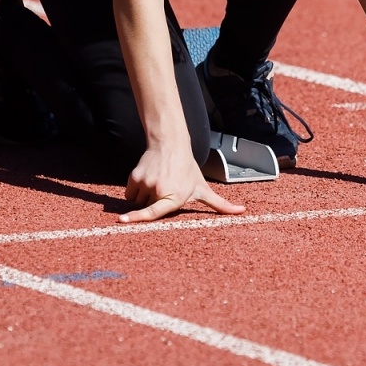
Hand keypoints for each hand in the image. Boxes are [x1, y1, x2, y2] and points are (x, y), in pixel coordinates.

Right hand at [119, 142, 245, 222]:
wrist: (171, 144)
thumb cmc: (188, 169)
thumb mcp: (203, 188)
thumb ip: (221, 205)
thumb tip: (243, 212)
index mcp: (175, 196)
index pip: (154, 212)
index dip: (138, 218)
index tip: (122, 221)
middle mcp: (159, 190)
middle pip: (148, 210)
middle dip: (154, 204)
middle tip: (164, 190)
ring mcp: (146, 183)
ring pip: (138, 202)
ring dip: (144, 198)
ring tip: (158, 183)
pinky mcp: (134, 177)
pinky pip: (130, 193)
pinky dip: (135, 191)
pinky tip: (148, 180)